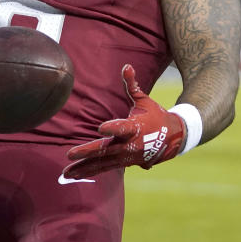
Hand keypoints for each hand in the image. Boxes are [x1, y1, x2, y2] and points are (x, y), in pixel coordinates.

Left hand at [63, 65, 184, 179]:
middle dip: (87, 152)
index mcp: (136, 128)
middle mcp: (131, 145)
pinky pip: (105, 169)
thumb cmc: (155, 115)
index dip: (113, 128)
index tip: (101, 128)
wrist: (174, 138)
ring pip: (103, 164)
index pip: (123, 128)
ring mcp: (128, 157)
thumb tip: (126, 66)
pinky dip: (90, 172)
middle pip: (107, 150)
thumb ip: (132, 85)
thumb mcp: (144, 100)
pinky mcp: (126, 163)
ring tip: (66, 173)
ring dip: (84, 168)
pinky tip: (76, 175)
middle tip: (70, 155)